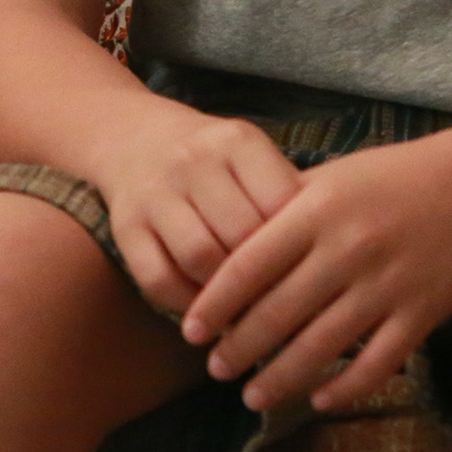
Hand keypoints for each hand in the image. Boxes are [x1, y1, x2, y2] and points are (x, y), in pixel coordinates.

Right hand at [96, 107, 302, 317]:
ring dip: (227, 295)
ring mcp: (154, 192)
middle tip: (287, 309)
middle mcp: (193, 161)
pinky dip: (187, 305)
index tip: (316, 279)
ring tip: (249, 315)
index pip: (282, 205)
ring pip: (200, 258)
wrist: (133, 136)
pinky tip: (207, 312)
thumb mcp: (252, 157)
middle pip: (242, 235)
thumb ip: (286, 199)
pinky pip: (158, 279)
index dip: (301, 248)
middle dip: (267, 279)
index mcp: (237, 141)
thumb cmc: (213, 160)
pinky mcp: (124, 225)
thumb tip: (328, 272)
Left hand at [182, 130, 451, 414]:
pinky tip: (318, 400)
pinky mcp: (422, 313)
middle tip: (215, 369)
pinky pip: (377, 363)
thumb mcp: (329, 177)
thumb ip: (280, 209)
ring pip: (322, 347)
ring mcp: (387, 284)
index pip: (248, 266)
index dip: (214, 305)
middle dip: (239, 349)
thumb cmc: (391, 177)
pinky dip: (345, 388)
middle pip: (278, 313)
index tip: (190, 331)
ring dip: (281, 378)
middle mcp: (347, 249)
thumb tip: (226, 248)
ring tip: (252, 396)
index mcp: (315, 210)